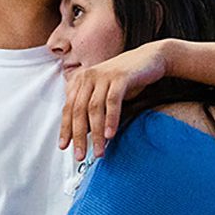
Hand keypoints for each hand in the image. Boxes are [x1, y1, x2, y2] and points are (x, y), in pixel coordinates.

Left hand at [59, 40, 169, 160]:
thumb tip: (85, 135)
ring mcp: (103, 76)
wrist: (150, 59)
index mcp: (81, 80)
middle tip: (80, 155)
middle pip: (78, 111)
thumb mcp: (105, 93)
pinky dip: (111, 120)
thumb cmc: (126, 80)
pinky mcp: (120, 77)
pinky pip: (112, 101)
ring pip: (94, 109)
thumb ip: (93, 109)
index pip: (68, 108)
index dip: (65, 129)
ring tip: (99, 151)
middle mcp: (88, 77)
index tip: (65, 147)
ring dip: (96, 133)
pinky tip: (111, 135)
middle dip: (79, 136)